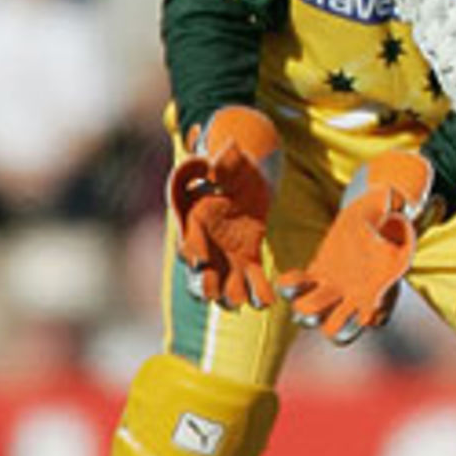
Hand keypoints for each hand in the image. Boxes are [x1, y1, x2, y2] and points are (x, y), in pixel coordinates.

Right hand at [167, 106, 280, 309]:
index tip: (201, 259)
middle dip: (205, 285)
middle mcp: (207, 246)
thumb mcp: (231, 162)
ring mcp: (227, 257)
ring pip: (223, 287)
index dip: (193, 251)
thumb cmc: (235, 167)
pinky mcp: (248, 260)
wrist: (249, 178)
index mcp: (195, 222)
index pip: (188, 243)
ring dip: (230, 296)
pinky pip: (252, 282)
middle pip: (198, 276)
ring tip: (240, 300)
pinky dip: (258, 293)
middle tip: (215, 293)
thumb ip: (225, 162)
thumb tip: (224, 155)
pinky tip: (267, 299)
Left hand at [276, 153, 434, 344]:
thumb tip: (425, 204)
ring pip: (314, 317)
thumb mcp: (407, 219)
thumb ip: (417, 216)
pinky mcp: (316, 274)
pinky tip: (294, 275)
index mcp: (380, 294)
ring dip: (307, 309)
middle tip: (330, 308)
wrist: (375, 219)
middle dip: (333, 325)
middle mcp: (355, 300)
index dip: (370, 316)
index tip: (370, 301)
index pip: (376, 319)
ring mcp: (333, 291)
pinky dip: (292, 285)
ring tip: (305, 291)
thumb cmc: (395, 224)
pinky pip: (297, 289)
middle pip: (341, 331)